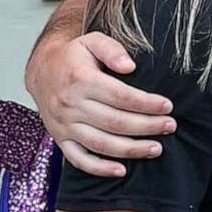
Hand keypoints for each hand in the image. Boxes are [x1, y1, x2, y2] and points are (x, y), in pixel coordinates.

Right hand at [27, 31, 175, 177]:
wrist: (42, 71)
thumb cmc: (72, 57)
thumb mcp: (91, 41)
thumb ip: (111, 49)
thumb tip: (129, 66)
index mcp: (80, 80)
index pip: (120, 96)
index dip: (146, 103)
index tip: (167, 106)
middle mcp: (70, 104)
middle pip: (115, 122)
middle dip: (146, 126)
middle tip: (169, 126)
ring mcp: (63, 125)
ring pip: (101, 143)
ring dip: (131, 149)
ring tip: (155, 148)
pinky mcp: (60, 138)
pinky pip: (79, 159)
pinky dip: (100, 168)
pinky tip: (121, 170)